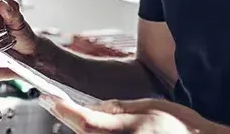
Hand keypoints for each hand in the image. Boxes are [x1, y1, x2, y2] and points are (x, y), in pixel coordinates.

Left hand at [41, 95, 229, 133]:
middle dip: (70, 119)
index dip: (65, 111)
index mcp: (130, 130)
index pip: (87, 122)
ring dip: (83, 128)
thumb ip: (117, 108)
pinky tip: (97, 128)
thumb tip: (92, 106)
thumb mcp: (148, 107)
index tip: (50, 100)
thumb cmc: (180, 126)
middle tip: (57, 104)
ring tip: (83, 116)